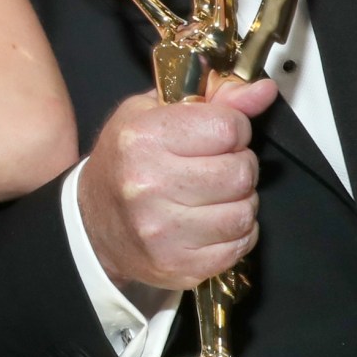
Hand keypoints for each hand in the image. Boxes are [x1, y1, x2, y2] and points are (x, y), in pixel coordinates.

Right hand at [78, 79, 280, 303]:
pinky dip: (236, 233)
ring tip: (215, 197)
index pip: (228, 128)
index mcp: (143, 139)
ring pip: (245, 211)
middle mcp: (149, 185)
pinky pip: (240, 245)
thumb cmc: (125, 163)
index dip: (234, 130)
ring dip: (240, 202)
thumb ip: (214, 98)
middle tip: (217, 168)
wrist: (92, 224)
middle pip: (241, 171)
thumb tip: (263, 91)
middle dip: (239, 166)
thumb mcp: (154, 114)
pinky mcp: (179, 265)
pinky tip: (213, 223)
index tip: (220, 136)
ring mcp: (164, 231)